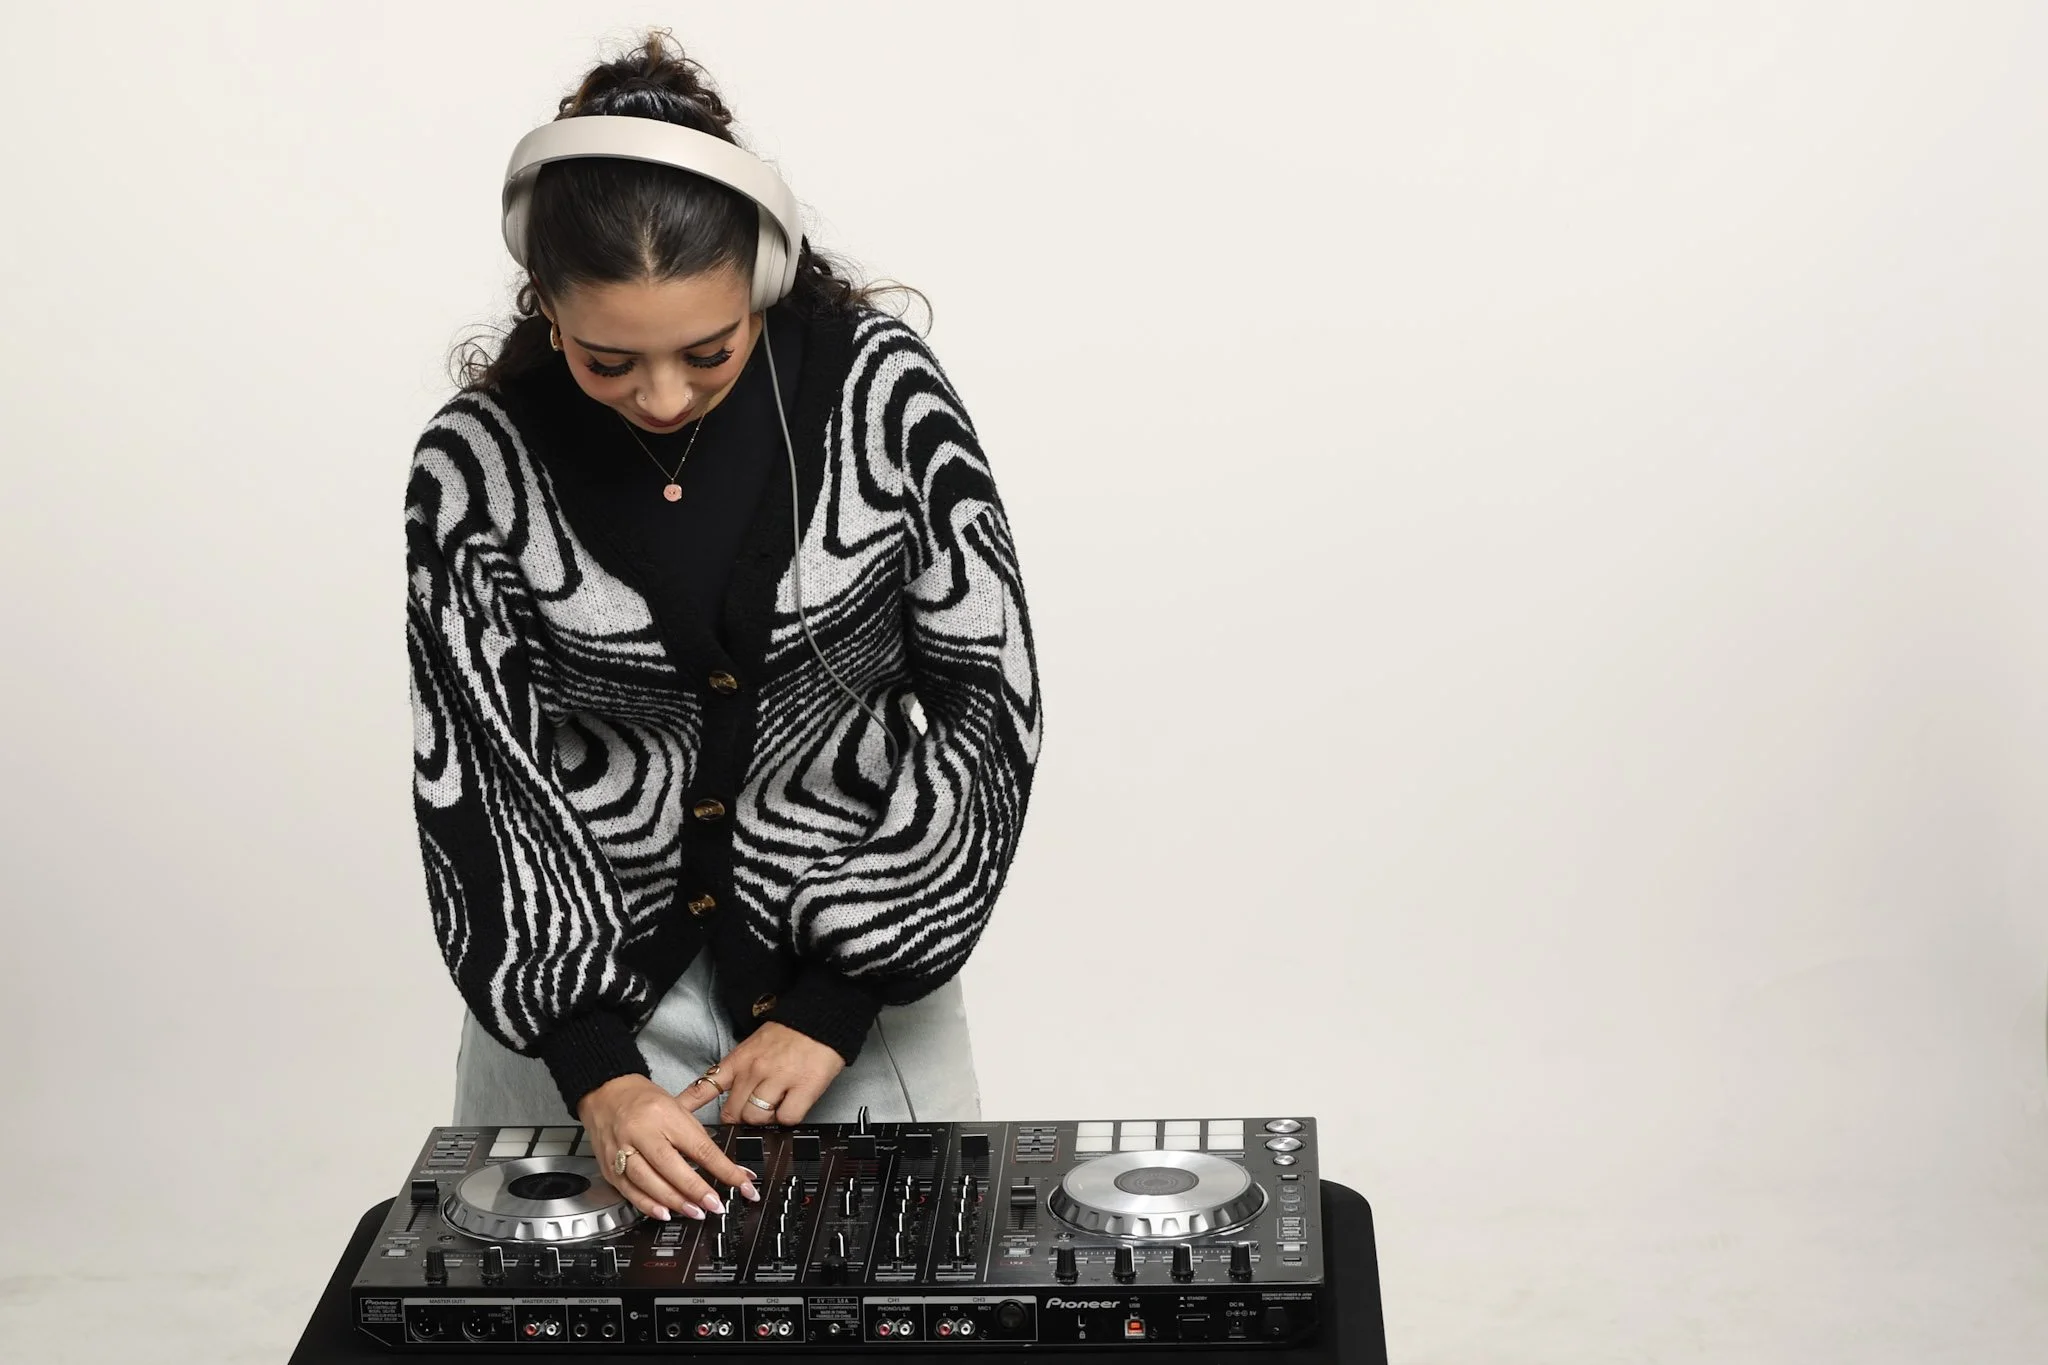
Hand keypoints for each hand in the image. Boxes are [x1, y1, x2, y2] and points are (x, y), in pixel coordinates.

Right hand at [576, 1075, 760, 1221]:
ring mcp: (621, 1150)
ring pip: (649, 1182)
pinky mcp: (608, 1166)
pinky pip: (629, 1191)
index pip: (700, 1147)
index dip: (724, 1170)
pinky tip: (664, 1212)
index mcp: (664, 1114)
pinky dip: (648, 1205)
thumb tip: (725, 1166)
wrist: (605, 1091)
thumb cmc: (644, 1099)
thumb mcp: (677, 1108)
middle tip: (715, 1205)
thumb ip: (697, 1137)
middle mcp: (641, 1131)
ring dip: (675, 1202)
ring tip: (695, 1212)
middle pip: (672, 1166)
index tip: (742, 1184)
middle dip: (697, 1190)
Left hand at [686, 1021, 844, 1125]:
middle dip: (740, 1119)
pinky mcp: (803, 1087)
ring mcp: (778, 1079)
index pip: (705, 1087)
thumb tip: (731, 1101)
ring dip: (765, 1119)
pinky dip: (789, 1118)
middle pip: (732, 1113)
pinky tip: (793, 1104)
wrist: (822, 1018)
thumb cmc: (790, 1034)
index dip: (688, 1107)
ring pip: (757, 1118)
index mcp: (739, 1059)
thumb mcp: (753, 1046)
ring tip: (776, 1106)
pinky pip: (787, 1118)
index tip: (676, 1120)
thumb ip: (740, 1072)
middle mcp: (754, 1070)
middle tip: (751, 1115)